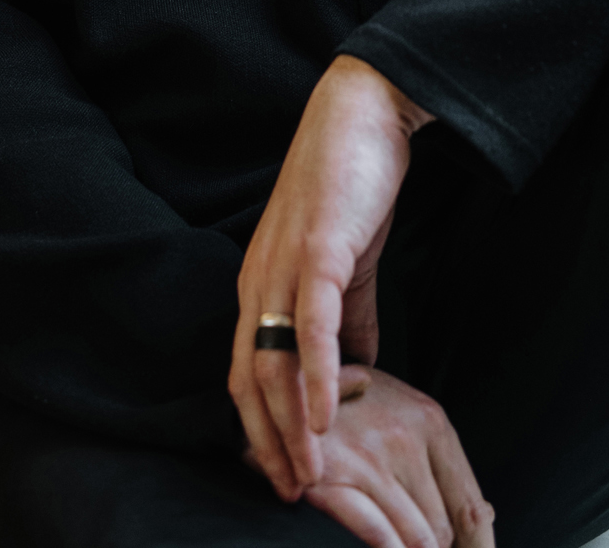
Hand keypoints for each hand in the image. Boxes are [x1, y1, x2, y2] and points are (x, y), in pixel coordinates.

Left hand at [229, 55, 433, 494]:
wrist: (364, 112)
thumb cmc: (353, 185)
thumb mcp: (348, 266)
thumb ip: (351, 319)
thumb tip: (362, 370)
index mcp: (262, 285)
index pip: (244, 374)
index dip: (259, 430)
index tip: (282, 478)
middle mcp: (259, 280)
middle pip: (247, 381)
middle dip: (268, 445)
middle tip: (292, 496)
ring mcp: (284, 265)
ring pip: (272, 362)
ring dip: (290, 426)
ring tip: (311, 477)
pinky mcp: (318, 249)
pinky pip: (311, 324)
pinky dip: (317, 376)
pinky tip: (330, 416)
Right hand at [245, 367, 496, 547]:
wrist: (284, 379)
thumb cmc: (350, 405)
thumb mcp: (403, 414)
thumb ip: (439, 461)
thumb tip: (484, 514)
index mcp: (431, 420)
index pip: (469, 505)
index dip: (477, 546)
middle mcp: (405, 438)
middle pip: (442, 529)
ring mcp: (368, 460)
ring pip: (413, 538)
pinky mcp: (331, 479)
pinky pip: (376, 534)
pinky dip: (387, 547)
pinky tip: (387, 547)